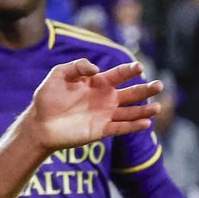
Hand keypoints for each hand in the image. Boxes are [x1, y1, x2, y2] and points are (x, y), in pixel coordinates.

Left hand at [28, 59, 161, 150]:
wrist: (39, 124)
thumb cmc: (47, 98)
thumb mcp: (58, 75)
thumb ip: (77, 67)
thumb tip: (96, 69)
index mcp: (98, 82)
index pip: (119, 74)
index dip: (130, 70)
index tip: (139, 67)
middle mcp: (105, 98)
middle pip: (131, 93)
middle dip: (146, 89)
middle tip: (159, 85)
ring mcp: (105, 115)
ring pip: (130, 112)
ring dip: (145, 110)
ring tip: (157, 107)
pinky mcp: (101, 130)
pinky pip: (121, 128)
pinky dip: (133, 126)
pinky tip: (145, 123)